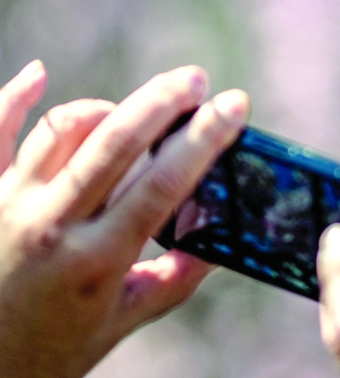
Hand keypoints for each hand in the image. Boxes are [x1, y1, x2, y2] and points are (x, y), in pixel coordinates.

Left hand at [0, 62, 249, 377]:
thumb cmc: (52, 350)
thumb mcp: (122, 322)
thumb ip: (175, 279)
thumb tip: (221, 239)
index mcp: (96, 261)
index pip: (161, 184)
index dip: (204, 139)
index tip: (234, 106)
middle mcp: (50, 225)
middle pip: (115, 141)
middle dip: (163, 101)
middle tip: (196, 80)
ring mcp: (8, 205)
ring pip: (61, 130)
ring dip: (107, 107)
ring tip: (139, 108)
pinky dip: (13, 98)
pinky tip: (38, 73)